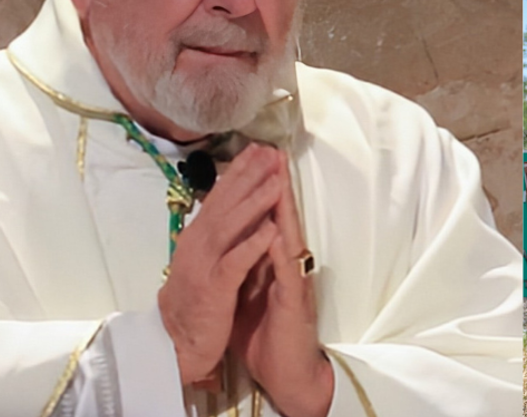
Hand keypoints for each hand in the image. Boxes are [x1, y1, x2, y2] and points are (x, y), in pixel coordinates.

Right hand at [158, 144, 284, 384]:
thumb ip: (216, 234)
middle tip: (269, 152)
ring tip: (276, 181)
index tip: (258, 149)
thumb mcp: (203, 260)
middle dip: (248, 176)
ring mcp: (204, 265)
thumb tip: (231, 206)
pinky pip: (235, 262)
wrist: (177, 343)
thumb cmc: (195, 300)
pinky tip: (271, 230)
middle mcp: (197, 244)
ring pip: (231, 226)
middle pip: (225, 203)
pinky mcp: (215, 288)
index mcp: (197, 236)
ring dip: (254, 202)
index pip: (219, 196)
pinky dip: (253, 245)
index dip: (239, 171)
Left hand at [231, 152, 332, 416]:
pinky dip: (281, 251)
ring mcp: (291, 282)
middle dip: (272, 185)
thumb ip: (243, 266)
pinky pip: (286, 273)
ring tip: (278, 175)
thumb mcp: (248, 293)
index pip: (264, 219)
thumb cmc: (267, 336)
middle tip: (269, 151)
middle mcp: (284, 266)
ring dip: (284, 207)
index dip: (256, 190)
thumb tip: (233, 242)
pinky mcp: (293, 303)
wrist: (286, 374)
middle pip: (279, 219)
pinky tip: (278, 230)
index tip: (251, 160)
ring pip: (288, 237)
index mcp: (270, 263)